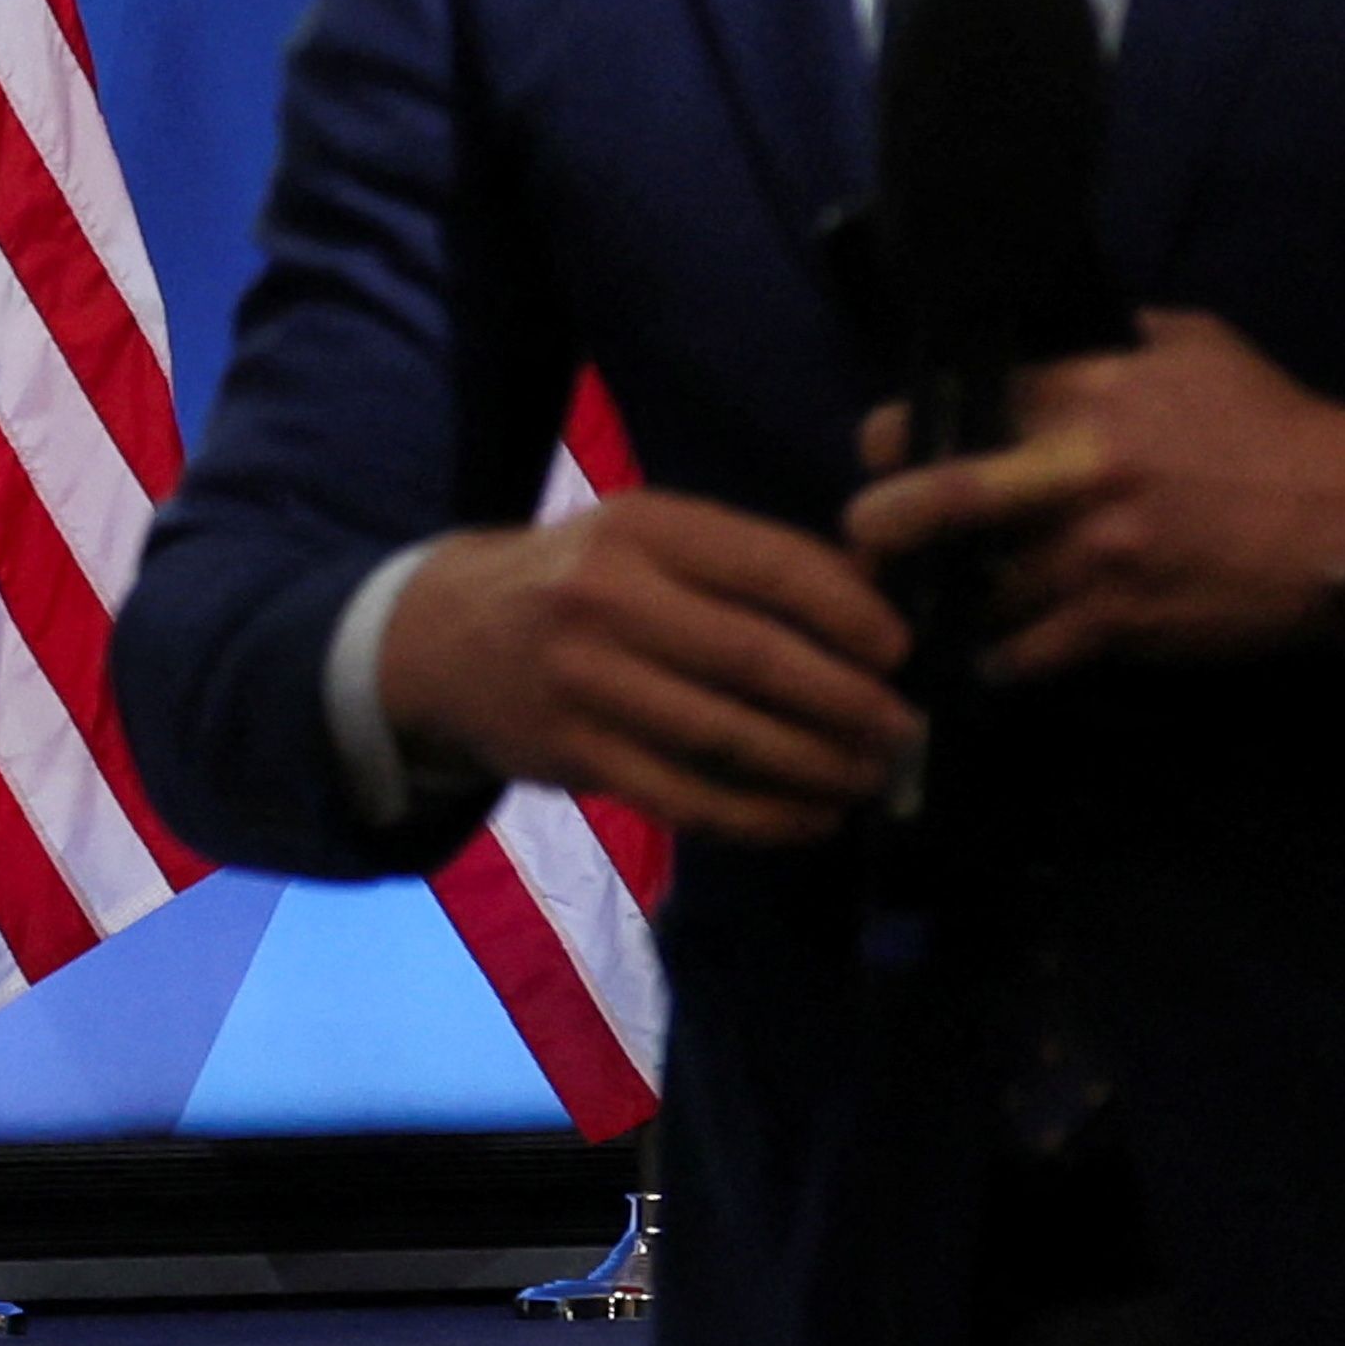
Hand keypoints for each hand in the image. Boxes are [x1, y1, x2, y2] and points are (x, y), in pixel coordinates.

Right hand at [374, 487, 920, 846]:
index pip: (769, 566)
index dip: (848, 614)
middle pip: (757, 658)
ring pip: (728, 737)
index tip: (899, 650)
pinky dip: (762, 817)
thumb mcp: (645, 539)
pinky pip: (688, 798)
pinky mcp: (575, 756)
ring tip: (869, 776)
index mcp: (642, 528)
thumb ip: (746, 563)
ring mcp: (586, 681)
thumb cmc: (576, 580)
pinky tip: (809, 817)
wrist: (441, 638)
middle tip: (903, 729)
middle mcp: (607, 597)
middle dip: (848, 702)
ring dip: (817, 766)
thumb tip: (874, 601)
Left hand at [840, 307, 1344, 684]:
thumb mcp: (1191, 347)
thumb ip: (1107, 340)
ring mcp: (1097, 557)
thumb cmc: (1274, 424)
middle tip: (862, 533)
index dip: (899, 430)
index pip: (959, 405)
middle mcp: (1079, 476)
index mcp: (1090, 395)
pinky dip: (998, 656)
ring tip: (922, 598)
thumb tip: (1041, 334)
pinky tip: (985, 650)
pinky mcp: (1122, 624)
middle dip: (878, 519)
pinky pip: (1026, 652)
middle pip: (937, 499)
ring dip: (943, 597)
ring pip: (975, 589)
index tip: (881, 448)